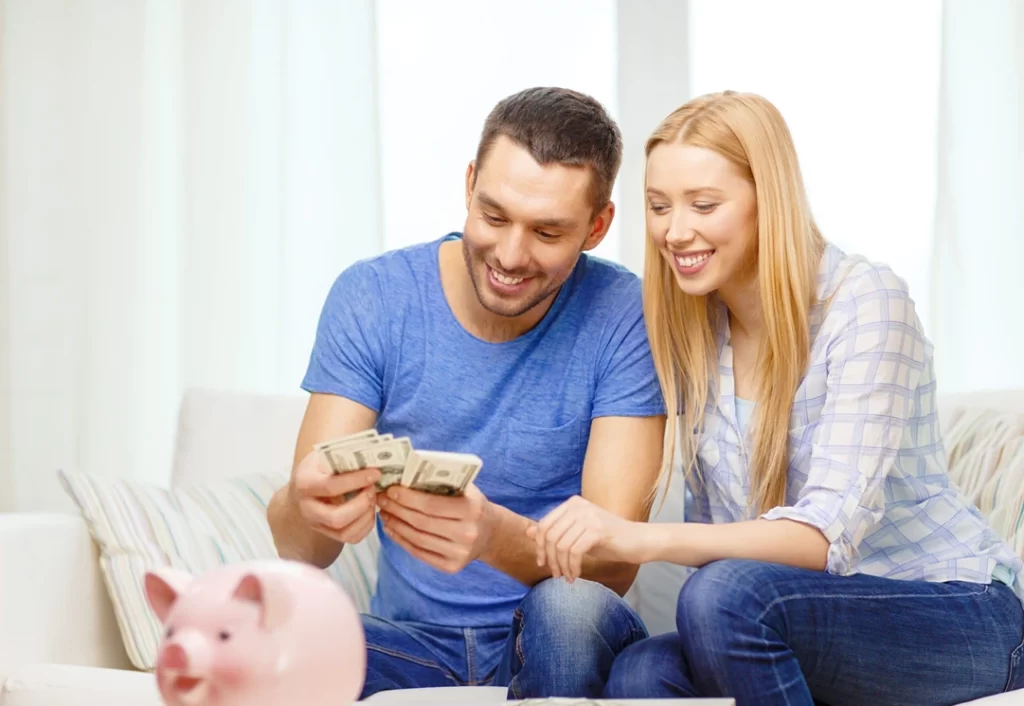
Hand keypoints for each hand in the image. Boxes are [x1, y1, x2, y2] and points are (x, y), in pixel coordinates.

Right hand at [289, 449, 381, 545]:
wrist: (306, 485)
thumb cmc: (321, 466)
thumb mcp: (326, 454)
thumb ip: (345, 455)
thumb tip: (375, 455)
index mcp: (305, 483)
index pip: (330, 486)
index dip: (356, 481)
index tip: (376, 473)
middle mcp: (307, 508)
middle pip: (336, 517)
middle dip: (361, 504)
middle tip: (373, 489)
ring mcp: (317, 524)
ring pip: (345, 532)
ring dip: (366, 516)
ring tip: (373, 498)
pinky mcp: (328, 534)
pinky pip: (351, 538)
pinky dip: (366, 525)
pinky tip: (370, 509)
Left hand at [377, 482, 495, 573]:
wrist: (490, 533)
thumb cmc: (471, 504)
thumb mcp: (465, 489)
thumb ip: (441, 482)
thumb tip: (405, 476)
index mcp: (472, 509)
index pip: (432, 505)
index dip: (407, 498)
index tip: (390, 490)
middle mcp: (467, 533)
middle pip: (422, 522)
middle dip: (397, 510)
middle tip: (381, 500)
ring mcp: (460, 553)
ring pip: (417, 539)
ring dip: (396, 525)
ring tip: (384, 513)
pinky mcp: (452, 567)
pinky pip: (419, 553)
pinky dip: (402, 540)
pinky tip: (391, 529)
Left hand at [527, 495, 643, 581]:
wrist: (638, 541)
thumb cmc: (607, 539)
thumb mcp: (577, 534)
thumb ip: (555, 531)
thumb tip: (527, 531)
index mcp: (572, 503)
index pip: (544, 525)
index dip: (539, 546)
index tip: (543, 563)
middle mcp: (578, 506)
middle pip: (550, 536)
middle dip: (550, 559)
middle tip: (556, 574)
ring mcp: (588, 516)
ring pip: (561, 546)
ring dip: (562, 566)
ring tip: (567, 576)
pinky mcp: (597, 530)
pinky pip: (574, 552)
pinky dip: (572, 567)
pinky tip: (576, 575)